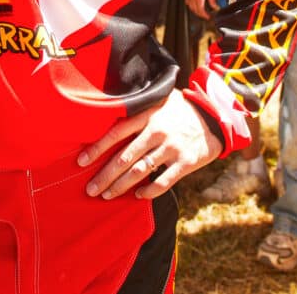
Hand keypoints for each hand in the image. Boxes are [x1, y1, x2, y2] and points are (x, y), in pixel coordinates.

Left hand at [79, 90, 223, 199]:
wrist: (215, 117)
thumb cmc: (180, 109)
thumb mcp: (160, 99)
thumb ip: (139, 107)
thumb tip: (108, 114)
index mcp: (148, 114)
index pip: (116, 132)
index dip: (97, 148)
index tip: (81, 162)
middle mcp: (158, 131)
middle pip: (125, 157)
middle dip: (104, 176)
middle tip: (90, 190)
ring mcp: (172, 147)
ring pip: (140, 171)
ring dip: (121, 186)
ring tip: (107, 195)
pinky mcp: (186, 162)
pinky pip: (163, 182)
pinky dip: (148, 191)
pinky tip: (138, 196)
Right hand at [183, 0, 215, 19]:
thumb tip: (215, 7)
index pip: (201, 11)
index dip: (205, 16)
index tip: (209, 17)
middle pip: (196, 11)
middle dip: (201, 14)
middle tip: (206, 15)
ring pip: (191, 8)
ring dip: (196, 11)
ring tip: (202, 11)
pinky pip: (188, 3)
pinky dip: (192, 6)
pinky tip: (195, 4)